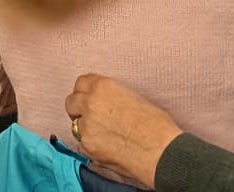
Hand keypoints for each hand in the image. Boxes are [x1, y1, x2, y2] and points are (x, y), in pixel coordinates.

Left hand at [63, 74, 182, 188]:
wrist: (161, 151)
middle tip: (91, 117)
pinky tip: (105, 148)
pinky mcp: (88, 147)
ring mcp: (86, 126)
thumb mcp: (133, 98)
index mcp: (103, 87)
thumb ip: (112, 98)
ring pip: (75, 125)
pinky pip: (81, 144)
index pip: (81, 83)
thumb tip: (107, 105)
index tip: (88, 97)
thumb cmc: (157, 126)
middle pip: (71, 102)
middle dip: (79, 109)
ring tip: (102, 135)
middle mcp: (90, 103)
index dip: (85, 92)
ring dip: (84, 128)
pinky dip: (90, 146)